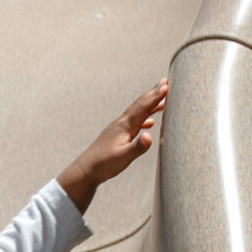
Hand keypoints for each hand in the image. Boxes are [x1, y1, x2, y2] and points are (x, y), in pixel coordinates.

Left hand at [57, 80, 167, 212]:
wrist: (86, 170)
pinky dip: (144, 118)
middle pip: (139, 104)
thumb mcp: (123, 157)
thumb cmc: (104, 164)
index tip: (166, 86)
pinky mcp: (117, 135)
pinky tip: (149, 123)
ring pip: (137, 112)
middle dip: (153, 93)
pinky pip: (134, 122)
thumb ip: (138, 147)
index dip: (155, 97)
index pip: (143, 108)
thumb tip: (150, 136)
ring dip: (149, 104)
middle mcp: (121, 124)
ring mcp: (118, 128)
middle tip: (165, 82)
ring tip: (161, 99)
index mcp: (125, 127)